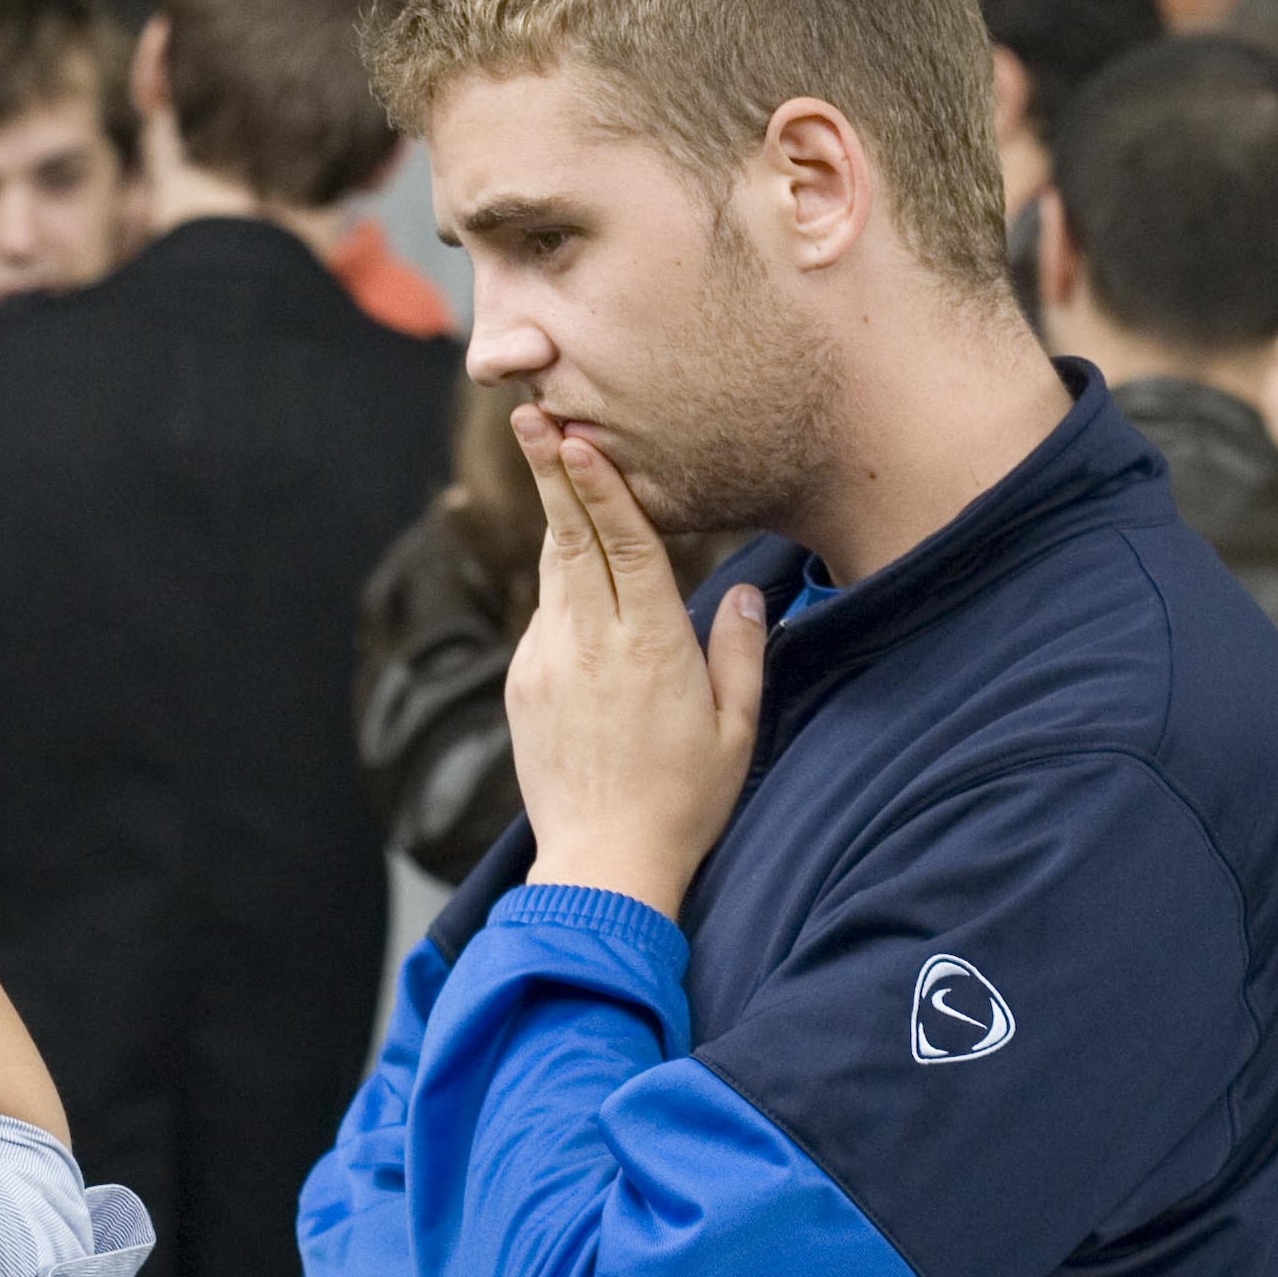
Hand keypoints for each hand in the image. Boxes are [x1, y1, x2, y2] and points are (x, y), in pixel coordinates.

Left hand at [503, 404, 765, 919]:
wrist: (602, 865)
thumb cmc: (683, 802)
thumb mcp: (736, 730)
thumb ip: (744, 653)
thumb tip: (754, 595)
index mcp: (649, 646)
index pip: (621, 544)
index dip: (598, 484)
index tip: (574, 436)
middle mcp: (589, 643)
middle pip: (569, 538)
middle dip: (551, 472)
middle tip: (532, 412)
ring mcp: (547, 662)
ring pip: (553, 571)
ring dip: (555, 517)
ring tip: (551, 459)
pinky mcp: (523, 685)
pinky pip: (545, 618)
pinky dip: (560, 585)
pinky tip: (574, 572)